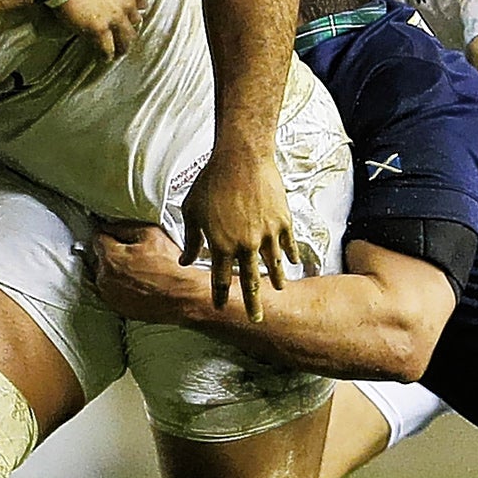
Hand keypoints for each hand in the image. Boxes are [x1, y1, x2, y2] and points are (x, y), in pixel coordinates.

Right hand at [50, 0, 141, 59]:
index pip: (141, 6)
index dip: (134, 14)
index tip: (131, 20)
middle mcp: (125, 5)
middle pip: (134, 26)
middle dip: (128, 32)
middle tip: (123, 39)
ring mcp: (114, 20)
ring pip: (125, 41)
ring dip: (121, 48)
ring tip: (117, 53)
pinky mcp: (99, 31)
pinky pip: (108, 49)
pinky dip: (106, 55)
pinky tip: (104, 58)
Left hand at [90, 224, 210, 322]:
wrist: (183, 297)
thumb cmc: (170, 267)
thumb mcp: (150, 233)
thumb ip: (124, 226)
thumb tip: (110, 225)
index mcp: (110, 257)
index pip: (98, 237)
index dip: (109, 233)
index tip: (116, 235)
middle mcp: (104, 278)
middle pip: (97, 257)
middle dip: (110, 253)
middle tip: (130, 253)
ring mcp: (110, 295)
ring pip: (103, 276)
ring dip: (113, 271)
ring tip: (135, 270)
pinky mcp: (117, 308)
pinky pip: (110, 291)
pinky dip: (118, 286)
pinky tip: (135, 283)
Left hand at [179, 149, 294, 319]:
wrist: (241, 158)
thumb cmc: (211, 181)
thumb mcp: (192, 211)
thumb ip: (190, 239)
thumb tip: (185, 260)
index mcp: (221, 245)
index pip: (220, 279)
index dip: (220, 296)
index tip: (221, 308)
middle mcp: (245, 245)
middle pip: (249, 282)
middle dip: (252, 303)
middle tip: (257, 319)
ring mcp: (266, 234)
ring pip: (273, 266)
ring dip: (276, 281)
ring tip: (279, 292)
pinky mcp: (282, 220)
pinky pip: (288, 244)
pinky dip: (290, 255)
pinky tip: (292, 263)